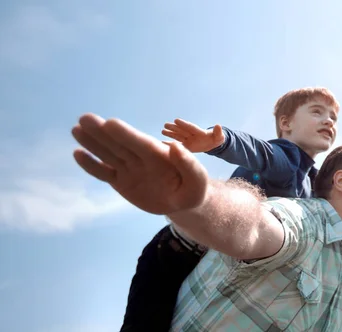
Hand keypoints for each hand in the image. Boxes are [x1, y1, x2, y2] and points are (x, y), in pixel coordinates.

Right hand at [72, 113, 208, 214]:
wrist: (183, 201)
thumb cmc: (194, 187)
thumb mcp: (198, 179)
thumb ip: (188, 164)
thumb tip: (177, 146)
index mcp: (159, 155)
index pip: (140, 143)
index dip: (126, 134)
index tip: (110, 123)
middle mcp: (141, 158)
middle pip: (119, 144)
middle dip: (102, 133)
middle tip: (85, 118)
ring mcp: (129, 168)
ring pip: (108, 154)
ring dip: (93, 143)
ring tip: (77, 129)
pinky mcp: (121, 181)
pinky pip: (104, 173)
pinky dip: (91, 165)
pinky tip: (77, 153)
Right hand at [162, 119, 224, 152]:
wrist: (212, 143)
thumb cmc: (216, 139)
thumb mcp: (219, 137)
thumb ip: (218, 132)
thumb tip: (219, 126)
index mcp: (200, 132)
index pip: (191, 127)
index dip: (184, 124)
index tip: (176, 120)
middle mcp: (192, 135)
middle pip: (182, 130)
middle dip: (174, 128)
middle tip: (165, 124)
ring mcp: (188, 140)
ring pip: (178, 136)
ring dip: (170, 133)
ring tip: (162, 131)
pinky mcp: (186, 146)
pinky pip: (178, 145)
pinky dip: (170, 144)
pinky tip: (162, 143)